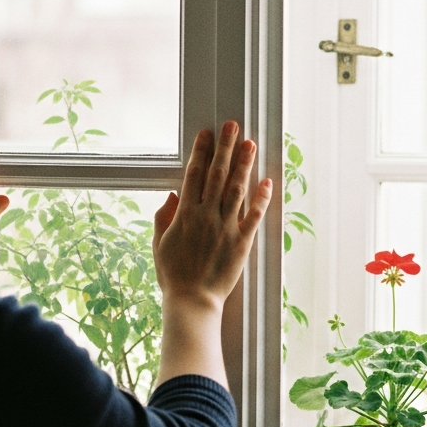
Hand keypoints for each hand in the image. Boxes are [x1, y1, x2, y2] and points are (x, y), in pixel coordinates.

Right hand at [153, 122, 272, 311]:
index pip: (194, 174)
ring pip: (237, 189)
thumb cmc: (173, 275)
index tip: (207, 133)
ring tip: (250, 143)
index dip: (201, 151)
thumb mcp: (159, 244)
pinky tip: (267, 181)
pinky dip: (262, 198)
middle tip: (233, 126)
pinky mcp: (241, 242)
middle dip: (226, 147)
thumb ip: (164, 217)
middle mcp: (206, 216)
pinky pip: (254, 216)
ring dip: (244, 164)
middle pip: (217, 174)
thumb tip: (172, 195)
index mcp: (185, 214)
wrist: (192, 301)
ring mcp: (225, 228)